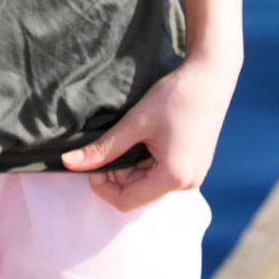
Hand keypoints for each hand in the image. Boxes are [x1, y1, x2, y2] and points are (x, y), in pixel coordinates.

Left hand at [59, 55, 240, 211]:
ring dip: (130, 167)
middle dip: (116, 175)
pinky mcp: (194, 165)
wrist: (211, 76)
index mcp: (174, 178)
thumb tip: (68, 163)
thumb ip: (103, 148)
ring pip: (148, 184)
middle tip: (108, 143)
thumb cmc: (174, 96)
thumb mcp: (135, 122)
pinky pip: (162, 174)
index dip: (102, 186)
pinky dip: (145, 162)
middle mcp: (187, 184)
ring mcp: (193, 176)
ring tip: (128, 136)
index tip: (93, 160)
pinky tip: (143, 138)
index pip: (126, 202)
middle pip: (137, 194)